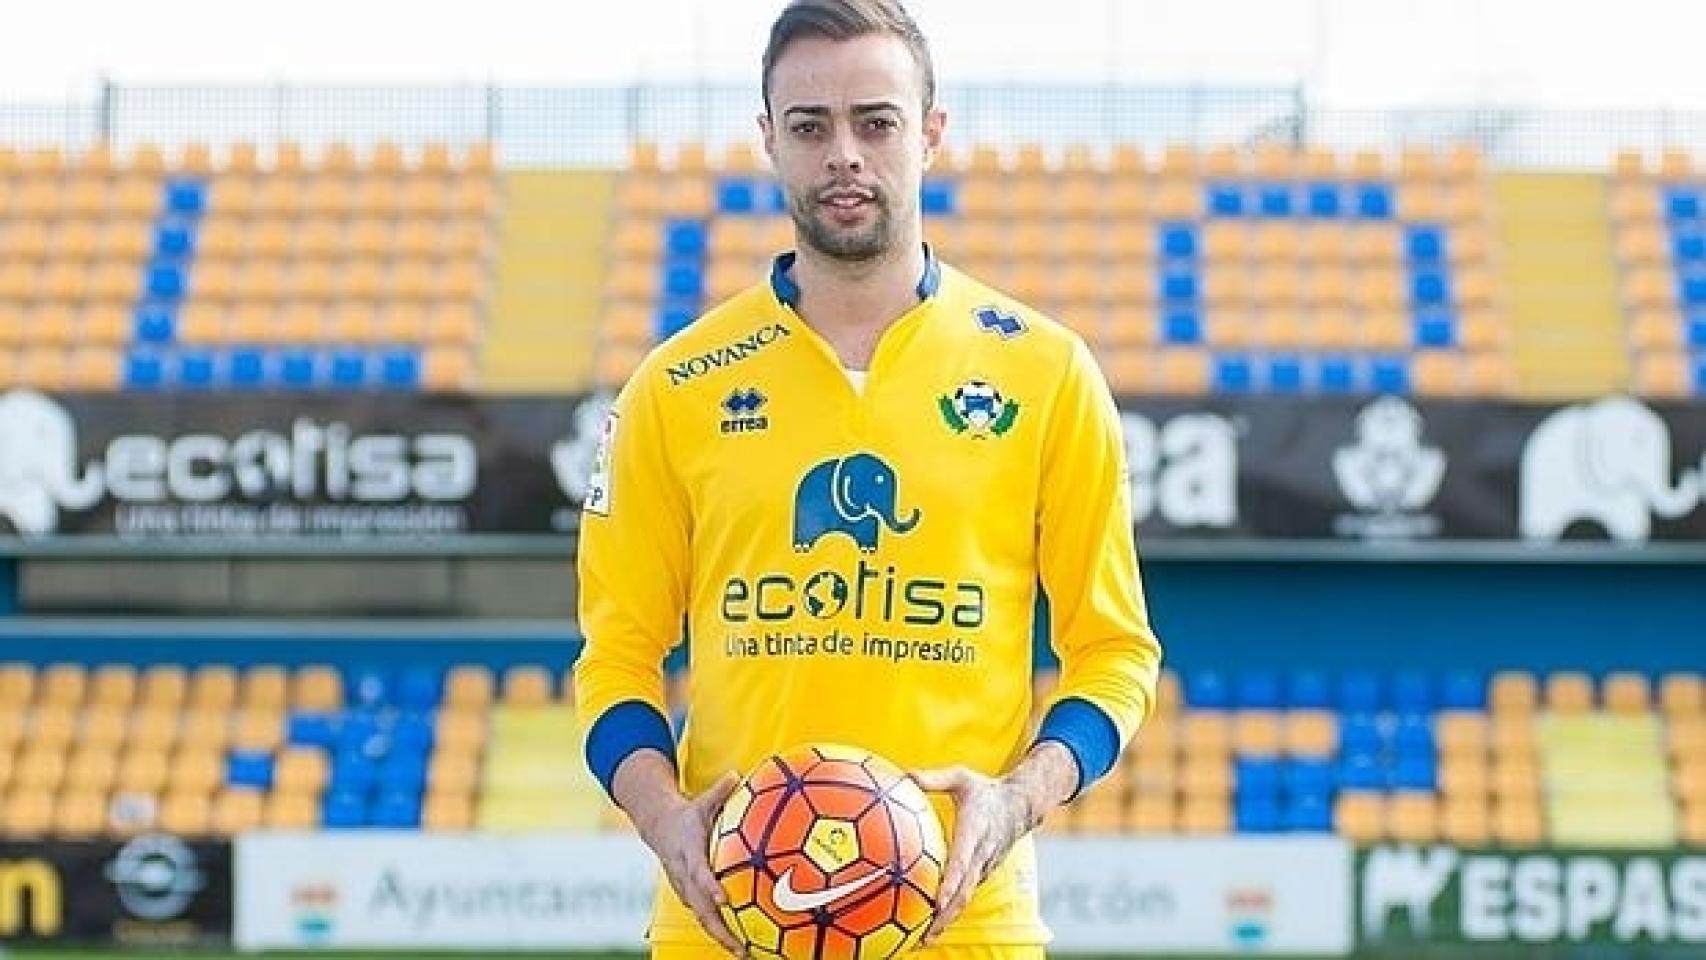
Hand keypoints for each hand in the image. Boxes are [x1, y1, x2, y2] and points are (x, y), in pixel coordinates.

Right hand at [629, 770, 745, 955]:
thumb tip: (737, 774)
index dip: (710, 887)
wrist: (659, 829)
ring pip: (701, 918)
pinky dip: (718, 932)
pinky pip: (703, 917)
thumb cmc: (688, 815)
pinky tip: (740, 944)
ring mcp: (684, 889)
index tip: (724, 900)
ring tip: (744, 953)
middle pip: (699, 908)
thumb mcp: (701, 801)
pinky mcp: (688, 896)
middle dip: (718, 928)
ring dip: (721, 937)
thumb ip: (720, 791)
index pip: (699, 873)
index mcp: (689, 853)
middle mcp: (684, 876)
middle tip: (741, 945)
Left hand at [909, 765, 1040, 945]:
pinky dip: (951, 912)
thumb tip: (904, 775)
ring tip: (923, 940)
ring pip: (966, 898)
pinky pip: (966, 895)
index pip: (963, 860)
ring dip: (947, 920)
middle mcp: (982, 854)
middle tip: (925, 933)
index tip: (937, 900)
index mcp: (975, 831)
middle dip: (946, 915)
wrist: (1020, 806)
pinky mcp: (982, 873)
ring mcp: (984, 867)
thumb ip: (934, 778)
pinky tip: (931, 924)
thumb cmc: (985, 790)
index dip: (951, 882)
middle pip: (965, 891)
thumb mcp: (962, 777)